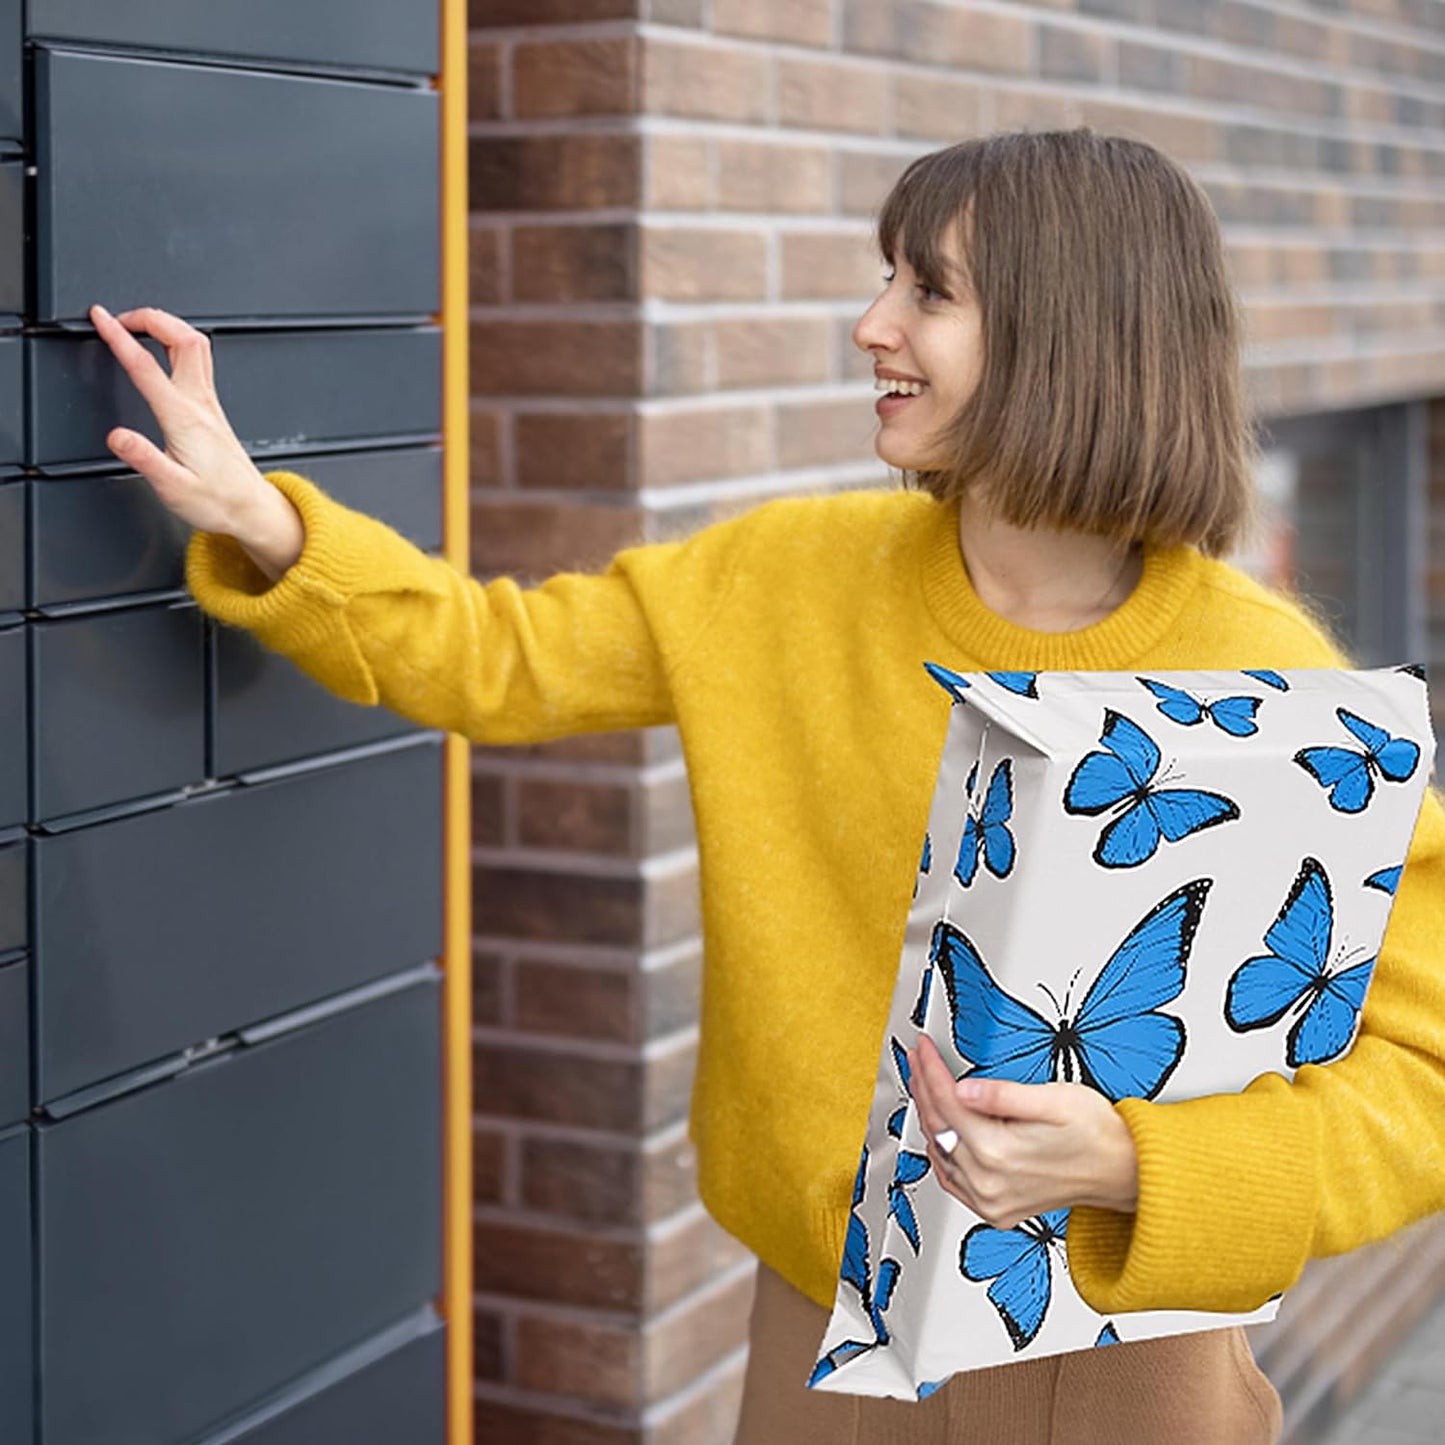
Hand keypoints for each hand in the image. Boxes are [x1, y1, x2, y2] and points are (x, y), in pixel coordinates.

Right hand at [88, 303, 271, 536]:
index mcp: (184, 419)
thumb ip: (144, 459)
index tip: (100, 317)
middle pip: (183, 338)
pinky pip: (199, 361)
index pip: (146, 366)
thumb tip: (117, 436)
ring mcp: (209, 404)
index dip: (120, 336)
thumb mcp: (173, 488)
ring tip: (138, 324)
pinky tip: (164, 348)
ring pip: (196, 345)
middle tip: (118, 317)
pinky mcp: (212, 409)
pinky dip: (176, 342)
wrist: (251, 509)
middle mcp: (200, 404)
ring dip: (166, 325)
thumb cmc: (217, 501)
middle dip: (149, 317)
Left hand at [907, 1033, 1137, 1229]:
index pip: (948, 1101)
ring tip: (924, 1085)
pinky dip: (941, 1152)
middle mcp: (989, 1183)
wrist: (1124, 1172)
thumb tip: (964, 1088)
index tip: (924, 1048)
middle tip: (918, 1059)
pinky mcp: (995, 1210)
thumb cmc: (1097, 1134)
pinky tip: (939, 1134)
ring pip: (941, 1151)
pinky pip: (952, 1180)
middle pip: (939, 1125)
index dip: (931, 1069)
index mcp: (998, 1153)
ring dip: (929, 1116)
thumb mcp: (1055, 1099)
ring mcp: (990, 1201)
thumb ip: (1004, 1094)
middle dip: (924, 1086)